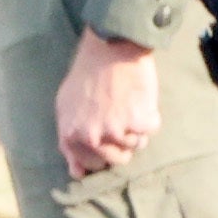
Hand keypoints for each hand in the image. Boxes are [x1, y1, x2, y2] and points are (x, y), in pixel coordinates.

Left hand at [55, 32, 159, 177]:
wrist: (111, 46)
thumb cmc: (88, 71)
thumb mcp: (65, 105)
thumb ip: (70, 139)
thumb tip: (77, 171)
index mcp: (71, 135)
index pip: (88, 164)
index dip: (101, 153)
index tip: (107, 141)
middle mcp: (92, 138)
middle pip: (116, 159)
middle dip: (121, 141)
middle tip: (122, 116)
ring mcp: (116, 131)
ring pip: (136, 144)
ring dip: (137, 128)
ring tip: (131, 102)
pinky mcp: (139, 122)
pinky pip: (151, 129)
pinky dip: (151, 116)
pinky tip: (141, 98)